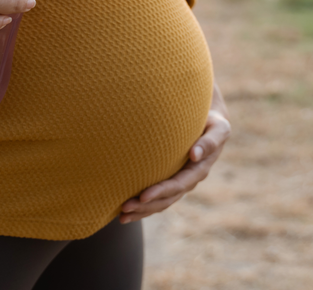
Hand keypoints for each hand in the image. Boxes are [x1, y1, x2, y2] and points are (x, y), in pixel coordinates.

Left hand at [119, 84, 230, 223]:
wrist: (211, 123)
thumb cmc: (213, 122)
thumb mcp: (218, 128)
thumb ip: (209, 141)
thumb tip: (194, 155)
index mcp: (199, 169)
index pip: (177, 185)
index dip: (160, 191)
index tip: (143, 196)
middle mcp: (189, 179)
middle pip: (166, 198)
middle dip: (145, 205)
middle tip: (124, 209)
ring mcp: (180, 181)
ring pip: (160, 202)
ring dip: (141, 210)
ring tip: (120, 216)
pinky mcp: (171, 178)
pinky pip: (157, 196)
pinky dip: (143, 204)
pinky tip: (126, 210)